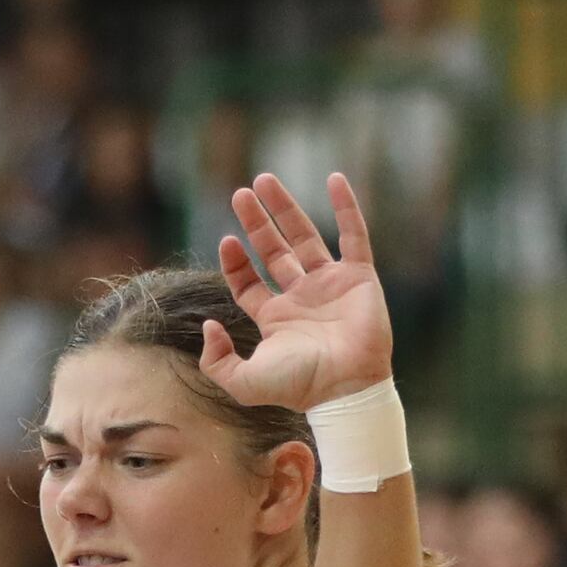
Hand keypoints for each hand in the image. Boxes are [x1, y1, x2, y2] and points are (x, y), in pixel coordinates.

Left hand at [197, 173, 395, 414]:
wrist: (345, 388)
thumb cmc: (298, 387)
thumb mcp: (243, 383)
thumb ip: (216, 360)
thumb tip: (208, 325)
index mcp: (275, 318)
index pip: (250, 281)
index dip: (236, 262)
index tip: (227, 240)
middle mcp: (301, 297)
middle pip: (274, 250)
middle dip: (257, 222)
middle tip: (240, 193)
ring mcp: (330, 285)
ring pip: (305, 236)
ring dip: (286, 208)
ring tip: (264, 180)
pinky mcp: (359, 277)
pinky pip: (354, 234)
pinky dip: (347, 206)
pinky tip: (334, 178)